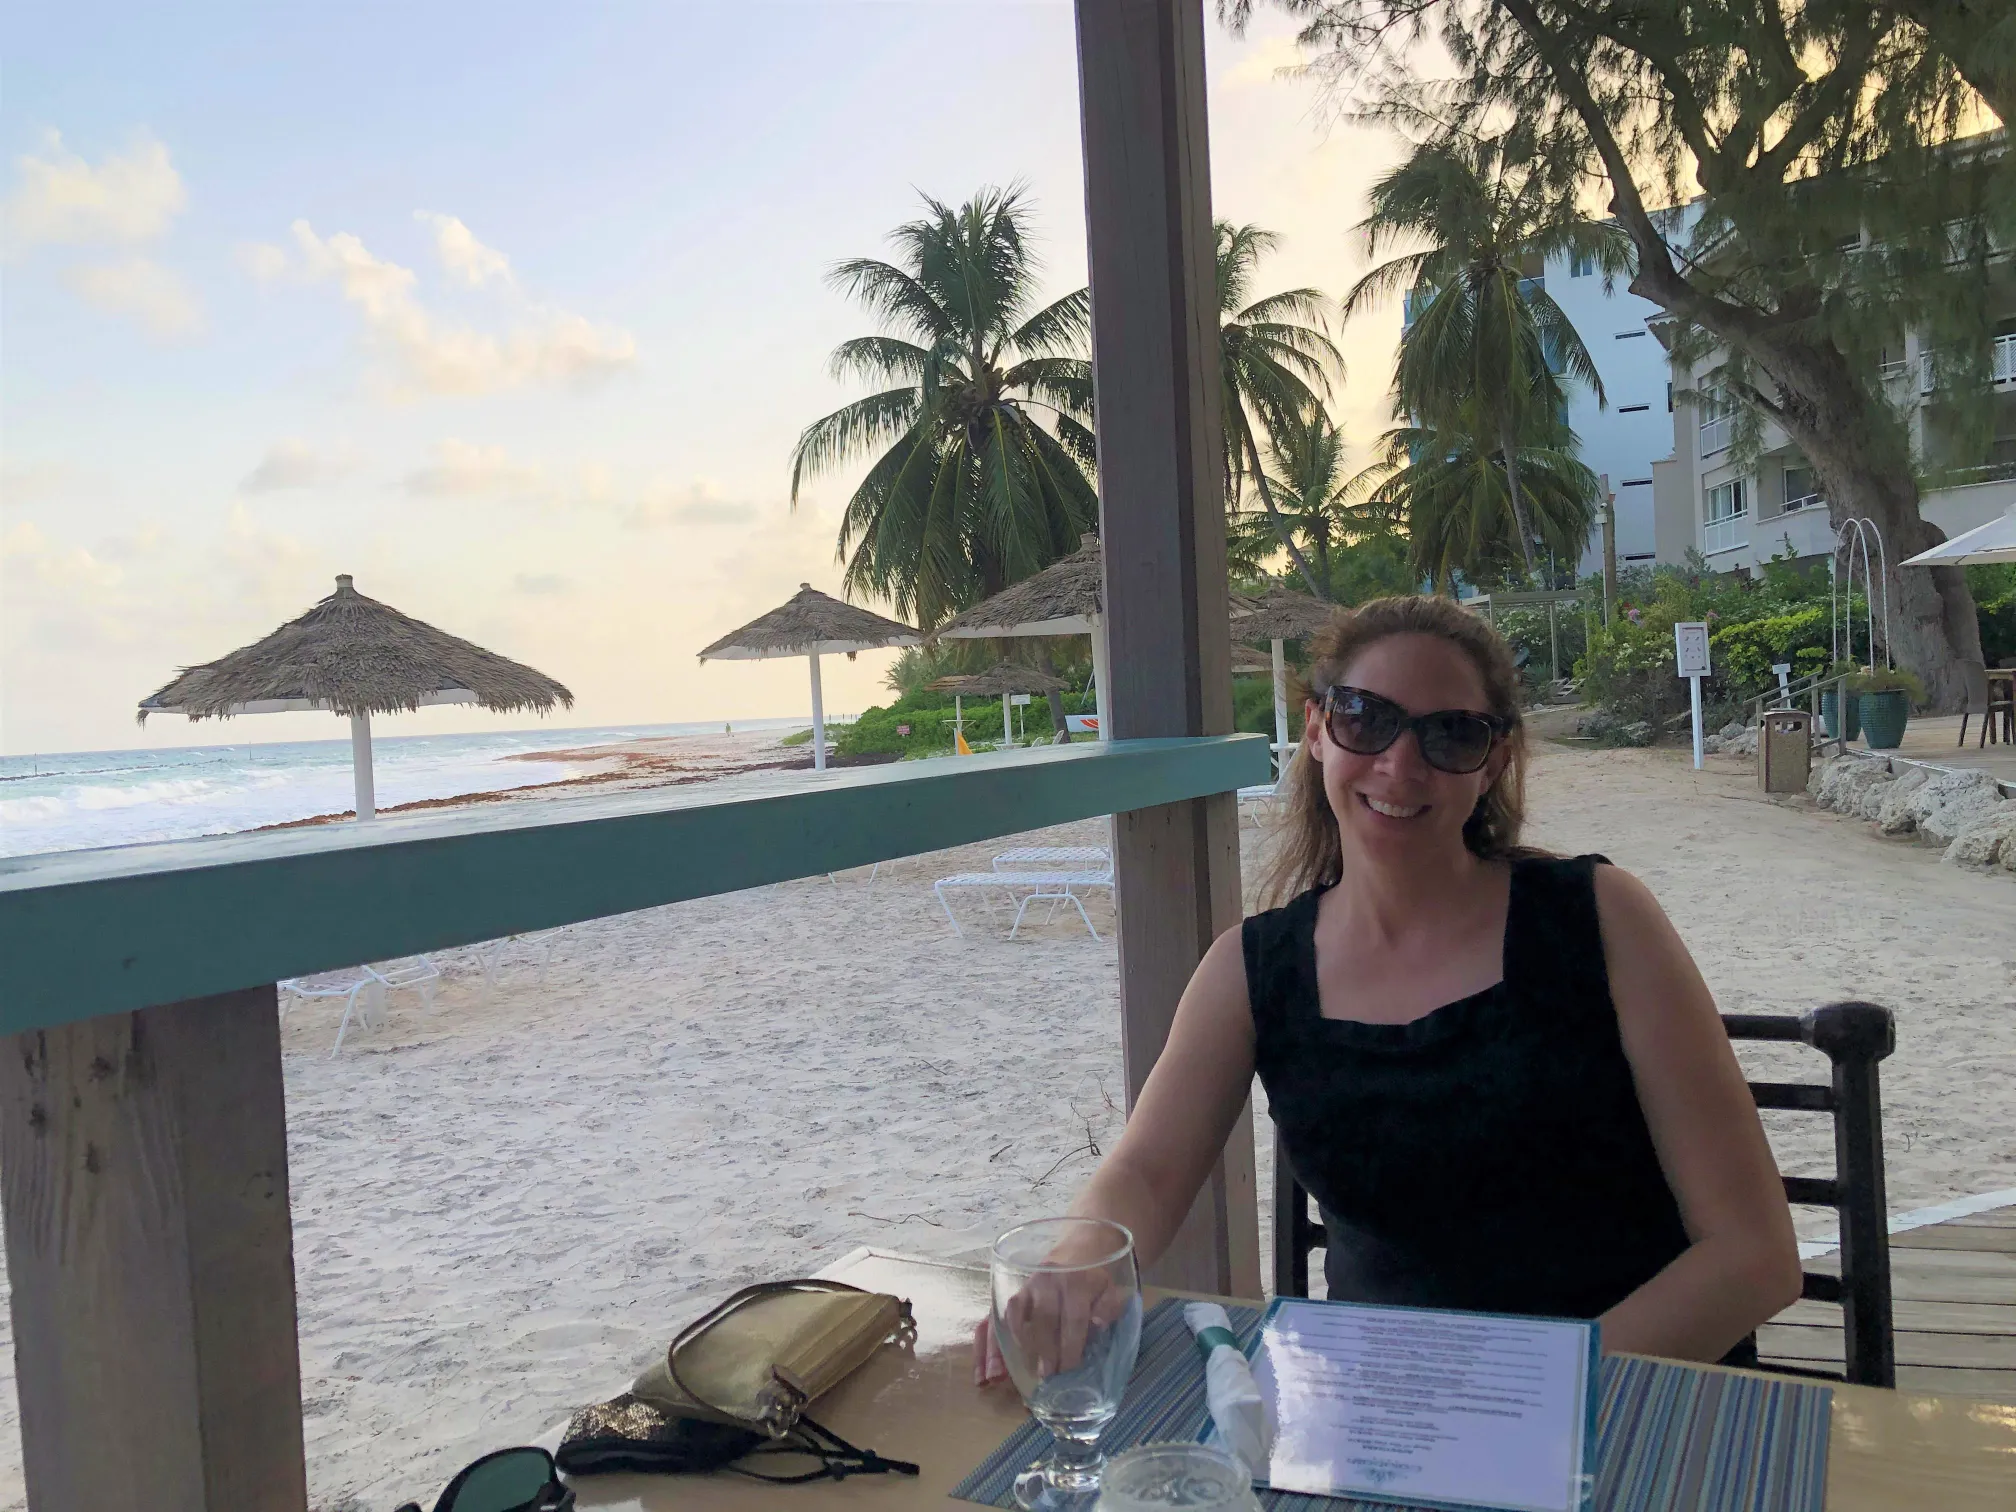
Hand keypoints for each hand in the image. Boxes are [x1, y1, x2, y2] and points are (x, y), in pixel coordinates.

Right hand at [974, 1267, 1128, 1387]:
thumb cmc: (1098, 1278)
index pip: (1073, 1317)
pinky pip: (999, 1311)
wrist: (1082, 1248)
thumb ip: (1110, 1308)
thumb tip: (1097, 1324)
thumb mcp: (1113, 1290)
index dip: (1070, 1346)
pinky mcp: (1017, 1290)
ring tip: (1005, 1374)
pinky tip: (996, 1357)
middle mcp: (1049, 1279)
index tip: (1068, 1370)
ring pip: (1014, 1313)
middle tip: (1044, 1376)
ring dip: (1011, 1344)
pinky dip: (995, 1335)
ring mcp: (1029, 1284)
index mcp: (1077, 1281)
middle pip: (1043, 1318)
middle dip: (1043, 1351)